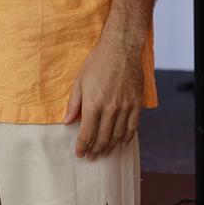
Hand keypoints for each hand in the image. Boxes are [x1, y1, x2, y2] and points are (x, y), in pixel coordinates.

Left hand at [63, 36, 143, 159]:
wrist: (121, 47)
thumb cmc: (97, 62)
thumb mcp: (79, 81)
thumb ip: (74, 104)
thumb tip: (67, 122)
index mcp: (93, 104)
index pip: (86, 134)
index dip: (82, 147)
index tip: (80, 154)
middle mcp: (110, 108)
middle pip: (102, 138)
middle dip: (95, 150)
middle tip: (91, 156)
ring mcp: (125, 107)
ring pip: (117, 135)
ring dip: (110, 147)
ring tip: (104, 152)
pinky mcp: (136, 103)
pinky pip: (133, 127)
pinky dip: (127, 137)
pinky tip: (122, 142)